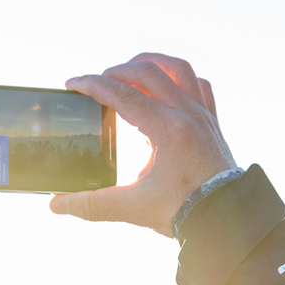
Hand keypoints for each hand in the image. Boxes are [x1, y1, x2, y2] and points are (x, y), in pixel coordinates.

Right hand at [50, 53, 235, 236]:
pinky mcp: (212, 123)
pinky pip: (200, 86)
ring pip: (177, 69)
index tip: (72, 84)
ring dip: (150, 64)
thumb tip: (57, 205)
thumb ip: (92, 205)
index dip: (92, 85)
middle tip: (97, 82)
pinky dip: (180, 78)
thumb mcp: (133, 208)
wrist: (228, 221)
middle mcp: (187, 114)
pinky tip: (166, 86)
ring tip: (129, 70)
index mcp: (167, 129)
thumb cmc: (184, 213)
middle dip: (116, 71)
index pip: (122, 94)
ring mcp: (203, 115)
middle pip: (147, 72)